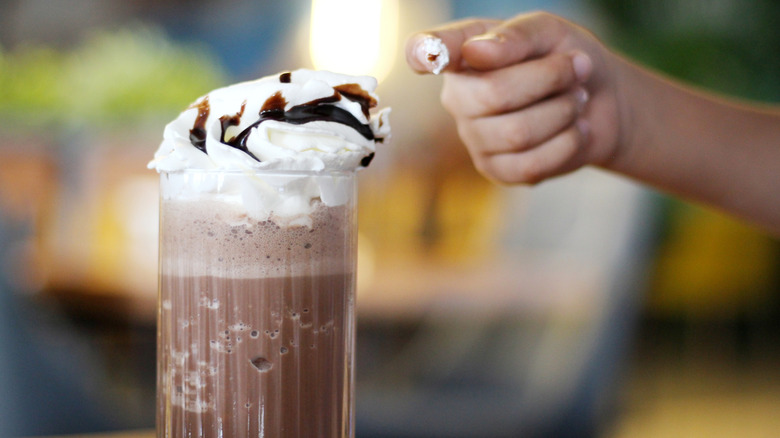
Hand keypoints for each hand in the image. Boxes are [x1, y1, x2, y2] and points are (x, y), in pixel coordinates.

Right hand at [406, 12, 626, 184]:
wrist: (601, 103)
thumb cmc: (566, 58)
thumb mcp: (550, 32)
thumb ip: (516, 35)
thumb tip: (476, 51)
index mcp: (462, 54)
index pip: (429, 50)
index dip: (424, 50)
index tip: (424, 52)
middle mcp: (457, 96)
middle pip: (493, 95)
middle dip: (549, 78)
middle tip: (577, 68)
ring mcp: (473, 137)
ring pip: (517, 133)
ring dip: (563, 112)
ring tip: (576, 100)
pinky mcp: (496, 170)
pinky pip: (530, 165)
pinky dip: (566, 143)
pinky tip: (574, 129)